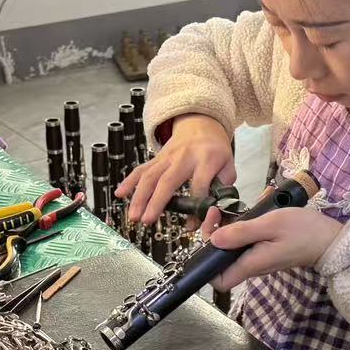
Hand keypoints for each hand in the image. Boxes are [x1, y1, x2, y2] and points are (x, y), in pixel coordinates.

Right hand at [115, 114, 233, 225]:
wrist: (202, 125)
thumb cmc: (215, 151)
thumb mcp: (229, 167)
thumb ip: (223, 190)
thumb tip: (206, 217)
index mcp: (207, 160)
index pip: (200, 184)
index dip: (196, 206)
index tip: (191, 224)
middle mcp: (184, 157)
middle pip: (168, 180)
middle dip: (155, 202)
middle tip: (146, 221)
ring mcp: (168, 157)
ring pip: (150, 176)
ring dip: (139, 197)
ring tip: (133, 216)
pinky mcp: (157, 157)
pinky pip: (141, 169)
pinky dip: (129, 181)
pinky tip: (120, 194)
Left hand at [201, 205, 341, 291]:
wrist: (332, 238)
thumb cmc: (303, 231)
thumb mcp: (270, 225)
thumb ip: (241, 233)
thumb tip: (214, 240)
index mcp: (251, 264)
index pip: (219, 280)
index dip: (206, 263)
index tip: (209, 235)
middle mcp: (253, 265)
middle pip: (222, 260)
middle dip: (214, 236)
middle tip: (218, 213)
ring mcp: (260, 258)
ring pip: (234, 248)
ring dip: (228, 228)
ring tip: (230, 208)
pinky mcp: (267, 249)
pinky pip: (248, 241)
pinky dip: (243, 226)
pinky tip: (249, 210)